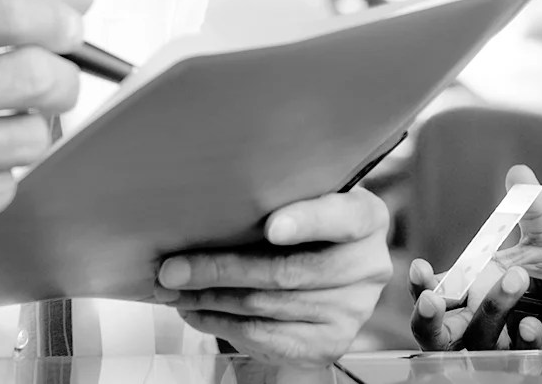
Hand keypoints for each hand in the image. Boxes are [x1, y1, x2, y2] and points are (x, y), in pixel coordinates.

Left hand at [155, 189, 393, 361]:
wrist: (328, 284)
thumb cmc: (305, 232)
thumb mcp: (306, 202)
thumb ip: (279, 199)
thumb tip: (205, 204)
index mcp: (367, 218)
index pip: (341, 217)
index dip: (306, 222)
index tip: (272, 227)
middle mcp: (368, 266)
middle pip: (288, 271)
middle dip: (222, 269)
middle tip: (174, 268)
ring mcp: (352, 310)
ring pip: (267, 306)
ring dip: (211, 298)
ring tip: (175, 288)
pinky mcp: (329, 344)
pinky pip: (264, 336)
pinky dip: (221, 323)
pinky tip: (196, 310)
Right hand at [409, 165, 541, 351]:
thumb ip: (530, 204)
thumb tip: (519, 173)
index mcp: (478, 284)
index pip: (437, 291)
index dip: (421, 286)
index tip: (421, 267)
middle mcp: (487, 313)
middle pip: (441, 332)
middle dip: (428, 320)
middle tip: (432, 300)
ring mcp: (510, 334)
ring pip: (478, 341)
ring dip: (489, 312)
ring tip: (515, 280)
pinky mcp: (539, 348)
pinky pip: (520, 355)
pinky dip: (522, 339)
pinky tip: (531, 322)